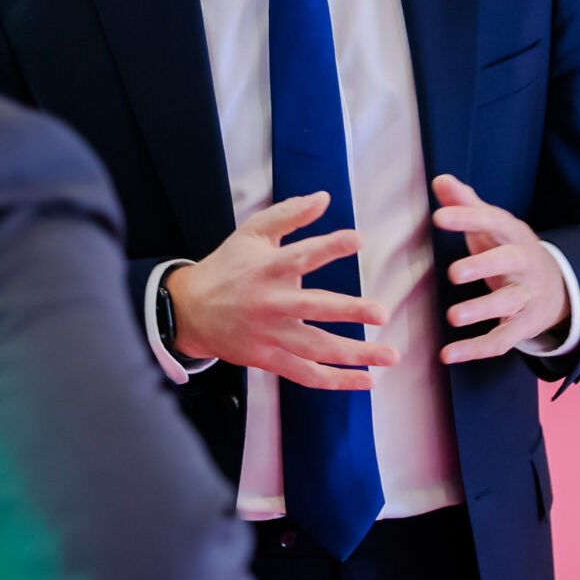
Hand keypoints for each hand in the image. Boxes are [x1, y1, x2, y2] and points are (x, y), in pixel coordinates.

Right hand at [166, 193, 396, 390]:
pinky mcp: (269, 359)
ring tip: (390, 355)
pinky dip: (336, 381)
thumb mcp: (250, 232)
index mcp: (266, 269)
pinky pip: (306, 374)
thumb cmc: (227, 266)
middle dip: (349, 311)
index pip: (300, 256)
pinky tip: (366, 381)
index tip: (358, 239)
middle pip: (313, 309)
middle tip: (382, 313)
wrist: (189, 311)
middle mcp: (269, 304)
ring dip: (355, 355)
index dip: (329, 247)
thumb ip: (288, 215)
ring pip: (315, 349)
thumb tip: (324, 198)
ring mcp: (269, 335)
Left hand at [430, 175, 569, 363]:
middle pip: (509, 262)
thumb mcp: (494, 227)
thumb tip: (441, 180)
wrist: (557, 288)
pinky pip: (501, 340)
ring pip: (508, 303)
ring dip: (482, 310)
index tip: (439, 217)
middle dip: (484, 266)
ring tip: (452, 316)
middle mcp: (525, 265)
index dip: (468, 218)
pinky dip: (475, 350)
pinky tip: (447, 355)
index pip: (494, 222)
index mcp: (515, 235)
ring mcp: (527, 297)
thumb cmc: (509, 251)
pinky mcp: (524, 327)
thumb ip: (467, 204)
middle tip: (454, 273)